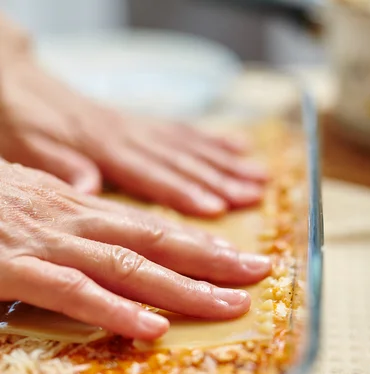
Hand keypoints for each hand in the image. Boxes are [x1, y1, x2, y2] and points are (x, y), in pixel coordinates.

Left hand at [0, 55, 266, 216]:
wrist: (14, 83)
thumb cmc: (19, 122)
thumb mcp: (30, 147)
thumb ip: (62, 166)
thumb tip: (88, 189)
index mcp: (102, 148)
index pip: (151, 173)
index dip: (184, 191)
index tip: (218, 208)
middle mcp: (128, 135)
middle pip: (181, 160)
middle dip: (221, 179)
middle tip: (256, 196)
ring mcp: (136, 127)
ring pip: (189, 145)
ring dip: (226, 162)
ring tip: (260, 179)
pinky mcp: (138, 124)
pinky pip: (181, 130)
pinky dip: (212, 140)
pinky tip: (237, 146)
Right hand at [0, 162, 270, 339]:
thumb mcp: (34, 208)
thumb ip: (75, 232)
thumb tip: (112, 256)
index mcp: (78, 209)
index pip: (150, 227)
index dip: (198, 243)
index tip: (239, 258)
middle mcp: (73, 221)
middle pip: (155, 243)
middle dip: (211, 261)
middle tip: (258, 276)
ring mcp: (46, 244)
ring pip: (127, 266)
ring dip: (182, 287)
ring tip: (229, 305)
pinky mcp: (14, 269)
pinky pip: (72, 291)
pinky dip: (114, 309)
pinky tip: (153, 328)